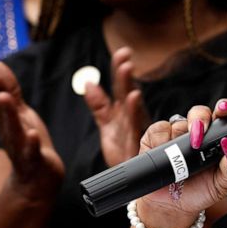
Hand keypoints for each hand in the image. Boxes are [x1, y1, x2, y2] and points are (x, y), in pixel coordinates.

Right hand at [0, 61, 63, 198]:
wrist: (36, 181)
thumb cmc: (28, 143)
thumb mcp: (20, 114)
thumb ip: (9, 92)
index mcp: (6, 121)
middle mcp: (9, 133)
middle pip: (1, 110)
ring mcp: (20, 147)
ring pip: (13, 129)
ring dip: (7, 113)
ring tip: (4, 97)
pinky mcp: (34, 161)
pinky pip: (32, 151)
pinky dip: (31, 143)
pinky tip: (32, 134)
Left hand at [84, 47, 149, 166]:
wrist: (131, 176)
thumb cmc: (124, 149)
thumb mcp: (108, 124)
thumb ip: (99, 104)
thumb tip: (88, 83)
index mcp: (124, 110)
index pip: (121, 86)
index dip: (120, 69)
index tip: (122, 52)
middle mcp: (132, 116)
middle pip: (127, 91)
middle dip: (125, 73)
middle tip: (124, 55)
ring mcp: (137, 129)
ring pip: (133, 104)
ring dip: (130, 86)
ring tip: (126, 68)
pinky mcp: (138, 142)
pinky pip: (136, 125)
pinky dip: (135, 111)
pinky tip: (134, 98)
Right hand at [134, 99, 226, 227]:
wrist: (172, 206)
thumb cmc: (201, 191)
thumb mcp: (223, 185)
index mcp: (218, 138)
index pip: (224, 116)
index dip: (225, 108)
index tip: (225, 110)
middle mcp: (198, 132)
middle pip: (200, 112)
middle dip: (201, 118)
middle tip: (199, 134)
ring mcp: (177, 133)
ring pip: (180, 120)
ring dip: (180, 135)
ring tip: (180, 157)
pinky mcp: (156, 137)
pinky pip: (159, 129)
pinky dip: (161, 140)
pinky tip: (162, 153)